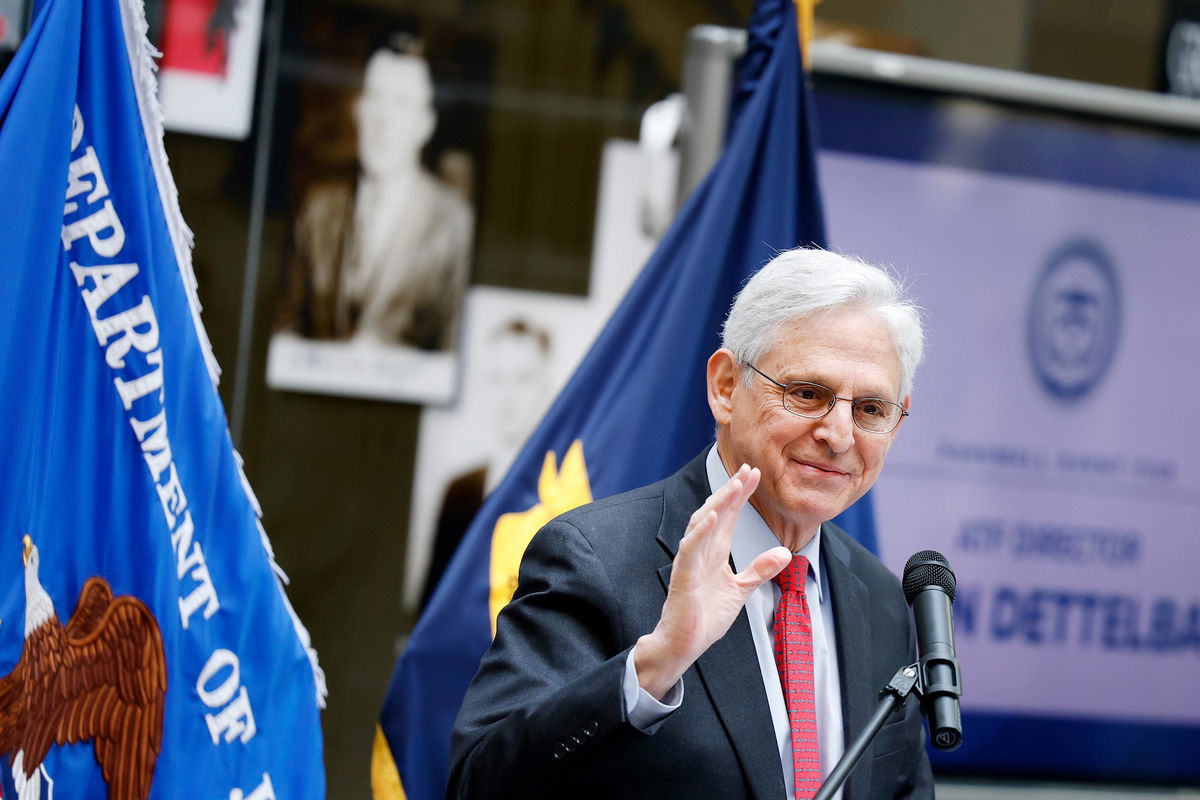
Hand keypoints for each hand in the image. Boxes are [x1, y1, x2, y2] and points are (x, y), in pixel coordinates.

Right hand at [633, 464, 791, 699]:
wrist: (683, 644)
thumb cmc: (704, 617)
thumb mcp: (740, 590)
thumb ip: (760, 570)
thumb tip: (785, 552)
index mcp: (714, 552)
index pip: (730, 516)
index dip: (741, 495)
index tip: (755, 474)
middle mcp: (701, 550)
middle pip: (718, 512)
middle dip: (732, 490)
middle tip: (749, 469)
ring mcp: (691, 560)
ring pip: (704, 523)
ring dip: (720, 503)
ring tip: (734, 485)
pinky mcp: (683, 575)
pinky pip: (691, 547)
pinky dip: (702, 529)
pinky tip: (714, 514)